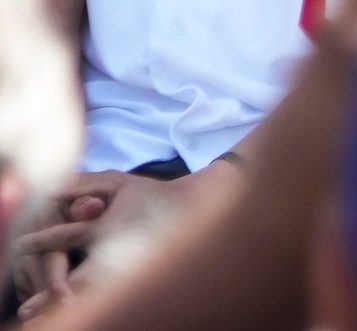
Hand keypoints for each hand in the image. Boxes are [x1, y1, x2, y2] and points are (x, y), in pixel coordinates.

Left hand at [14, 171, 213, 317]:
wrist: (194, 208)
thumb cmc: (151, 194)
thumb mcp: (118, 181)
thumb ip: (83, 184)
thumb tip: (49, 191)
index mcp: (107, 228)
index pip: (65, 237)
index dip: (40, 243)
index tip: (20, 247)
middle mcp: (116, 251)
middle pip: (77, 281)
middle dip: (49, 297)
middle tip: (25, 311)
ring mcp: (128, 267)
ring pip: (92, 293)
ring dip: (64, 306)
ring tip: (40, 318)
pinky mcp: (136, 275)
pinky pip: (107, 295)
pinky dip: (87, 303)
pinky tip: (72, 309)